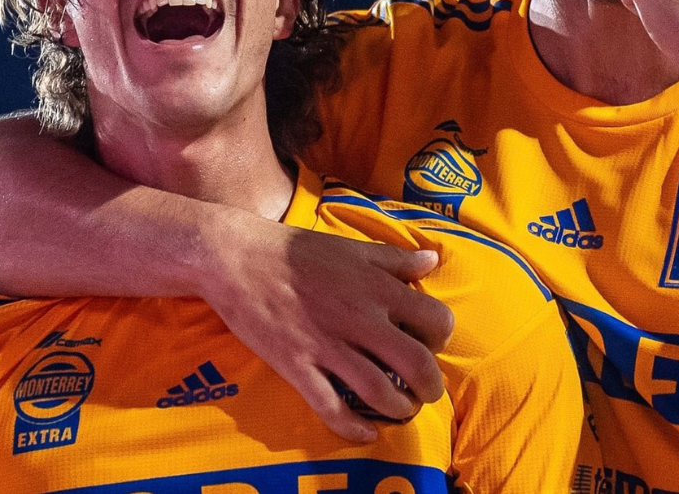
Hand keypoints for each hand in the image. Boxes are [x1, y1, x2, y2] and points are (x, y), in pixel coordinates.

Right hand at [206, 217, 453, 441]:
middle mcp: (359, 318)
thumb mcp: (352, 247)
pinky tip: (366, 432)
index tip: (431, 343)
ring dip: (400, 409)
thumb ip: (395, 259)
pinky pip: (332, 407)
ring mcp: (327, 345)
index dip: (441, 337)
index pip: (435, 319)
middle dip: (430, 387)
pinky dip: (355, 428)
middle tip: (426, 391)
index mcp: (376, 286)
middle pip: (416, 364)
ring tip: (401, 410)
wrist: (237, 258)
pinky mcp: (297, 366)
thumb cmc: (296, 250)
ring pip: (380, 392)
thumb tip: (432, 261)